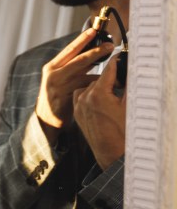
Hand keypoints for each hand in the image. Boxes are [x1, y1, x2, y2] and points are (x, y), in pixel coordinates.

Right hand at [35, 29, 112, 141]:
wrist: (47, 117)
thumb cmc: (59, 95)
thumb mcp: (61, 78)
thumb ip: (73, 67)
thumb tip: (94, 54)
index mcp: (52, 66)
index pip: (70, 49)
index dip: (82, 39)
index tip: (94, 30)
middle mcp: (53, 73)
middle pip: (78, 59)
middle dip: (95, 52)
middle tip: (110, 46)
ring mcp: (58, 85)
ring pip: (84, 74)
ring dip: (102, 72)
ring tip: (115, 70)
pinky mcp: (65, 96)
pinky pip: (86, 88)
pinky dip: (97, 86)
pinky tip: (106, 87)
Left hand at [73, 55, 125, 169]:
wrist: (111, 154)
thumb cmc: (124, 131)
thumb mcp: (129, 105)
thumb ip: (128, 85)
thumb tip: (131, 70)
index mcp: (98, 94)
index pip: (108, 71)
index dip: (116, 62)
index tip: (121, 54)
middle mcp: (84, 98)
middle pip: (98, 79)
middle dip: (110, 78)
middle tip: (121, 78)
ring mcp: (79, 106)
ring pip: (89, 87)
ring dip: (99, 87)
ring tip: (112, 94)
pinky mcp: (77, 113)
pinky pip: (82, 97)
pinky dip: (91, 96)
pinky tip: (102, 100)